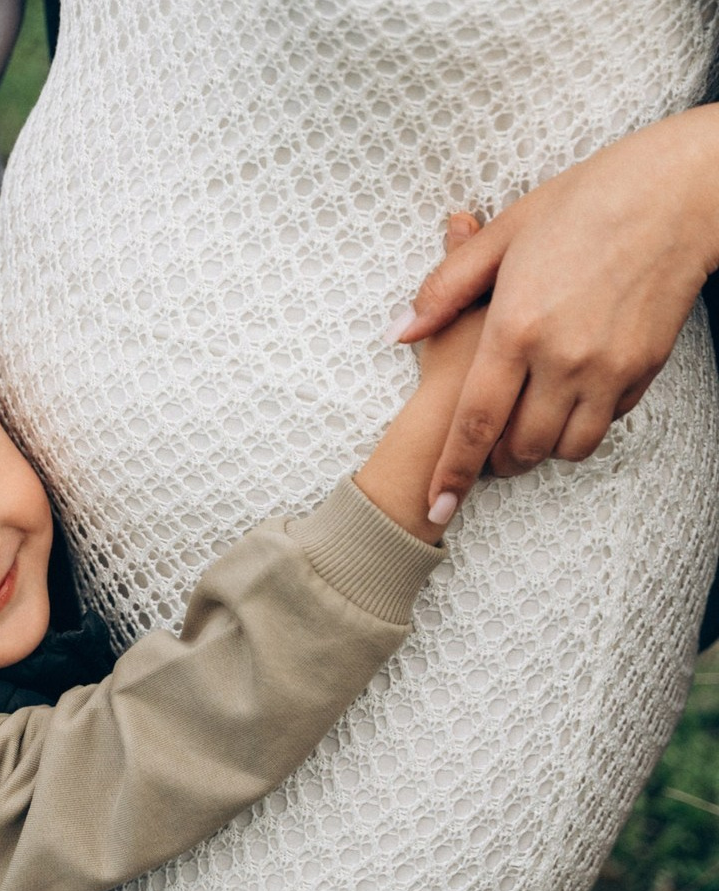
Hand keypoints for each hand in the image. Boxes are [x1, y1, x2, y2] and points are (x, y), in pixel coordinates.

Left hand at [392, 105, 718, 516]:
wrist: (679, 192)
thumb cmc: (584, 203)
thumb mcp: (504, 233)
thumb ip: (444, 289)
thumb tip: (399, 333)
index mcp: (516, 328)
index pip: (474, 423)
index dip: (452, 473)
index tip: (435, 509)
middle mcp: (562, 358)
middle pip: (519, 448)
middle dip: (495, 462)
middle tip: (486, 451)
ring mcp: (609, 368)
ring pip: (565, 448)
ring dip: (539, 449)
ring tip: (525, 428)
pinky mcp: (644, 369)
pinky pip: (605, 424)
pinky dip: (581, 425)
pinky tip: (569, 400)